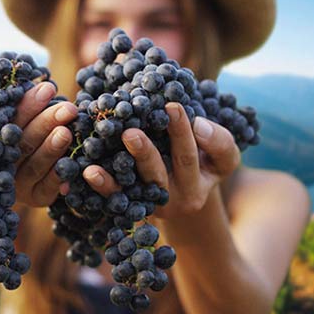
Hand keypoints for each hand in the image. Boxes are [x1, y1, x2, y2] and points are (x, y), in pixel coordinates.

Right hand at [13, 82, 77, 206]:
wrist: (43, 174)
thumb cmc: (37, 133)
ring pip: (35, 165)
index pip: (11, 120)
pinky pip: (49, 187)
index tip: (49, 88)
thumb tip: (46, 84)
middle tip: (68, 109)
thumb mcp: (31, 120)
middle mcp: (3, 162)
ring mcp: (19, 183)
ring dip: (52, 148)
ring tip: (67, 132)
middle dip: (46, 123)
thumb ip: (31, 108)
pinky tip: (73, 163)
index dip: (29, 105)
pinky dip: (60, 175)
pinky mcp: (37, 197)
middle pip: (23, 142)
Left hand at [81, 102, 239, 218]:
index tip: (172, 106)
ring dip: (126, 164)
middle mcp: (176, 198)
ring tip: (114, 143)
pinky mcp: (132, 207)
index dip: (183, 134)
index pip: (193, 158)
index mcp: (200, 184)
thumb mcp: (223, 157)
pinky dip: (103, 184)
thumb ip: (219, 141)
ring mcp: (152, 204)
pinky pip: (117, 197)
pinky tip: (90, 171)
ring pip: (138, 185)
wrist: (188, 194)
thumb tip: (199, 125)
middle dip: (147, 151)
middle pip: (162, 174)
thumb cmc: (207, 164)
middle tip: (132, 131)